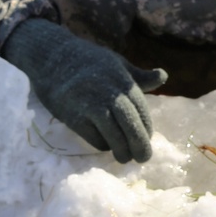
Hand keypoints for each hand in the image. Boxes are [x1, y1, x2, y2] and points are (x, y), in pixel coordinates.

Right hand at [4, 18, 166, 163]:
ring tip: (126, 158)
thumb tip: (163, 76)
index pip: (140, 108)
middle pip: (129, 122)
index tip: (148, 138)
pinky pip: (94, 137)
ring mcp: (90, 105)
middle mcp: (108, 92)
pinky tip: (106, 146)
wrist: (52, 59)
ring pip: (113, 134)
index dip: (146, 126)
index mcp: (121, 79)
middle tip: (143, 157)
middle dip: (139, 142)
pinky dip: (103, 145)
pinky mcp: (74, 117)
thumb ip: (139, 77)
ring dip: (122, 149)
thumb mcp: (117, 63)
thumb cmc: (88, 62)